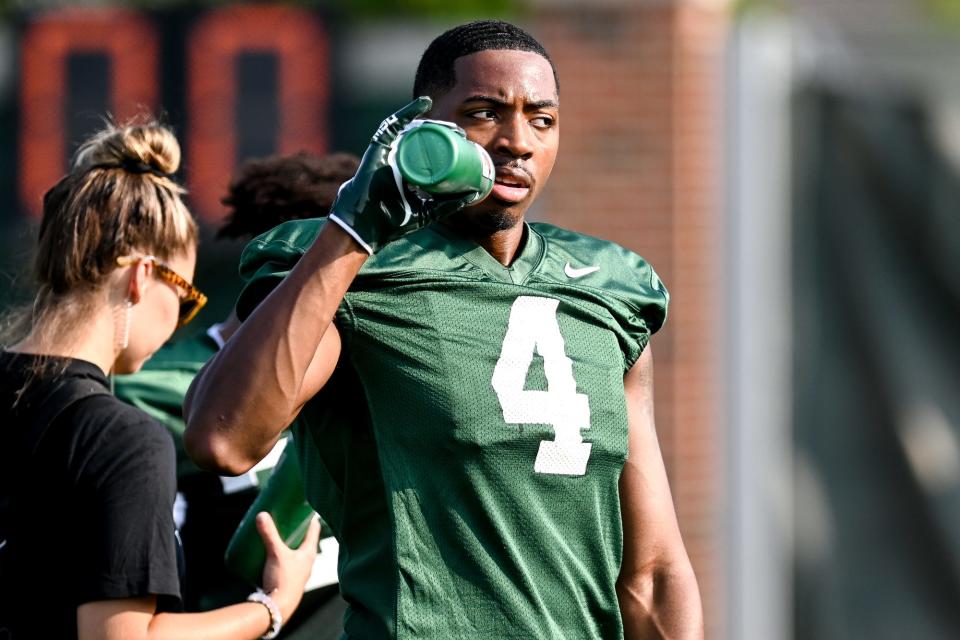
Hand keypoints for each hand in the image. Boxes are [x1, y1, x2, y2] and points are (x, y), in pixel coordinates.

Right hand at [256, 511, 321, 621]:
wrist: (278, 607)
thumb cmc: (283, 579)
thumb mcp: (276, 553)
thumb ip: (269, 534)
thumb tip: (261, 515)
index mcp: (309, 553)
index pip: (313, 530)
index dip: (309, 518)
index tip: (303, 507)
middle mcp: (306, 562)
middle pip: (303, 540)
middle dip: (295, 529)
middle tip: (285, 517)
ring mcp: (297, 572)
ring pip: (294, 552)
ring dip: (287, 543)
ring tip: (276, 533)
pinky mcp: (287, 579)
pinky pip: (285, 563)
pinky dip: (279, 555)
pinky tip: (269, 553)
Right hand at [328, 96, 478, 252]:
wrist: (369, 226)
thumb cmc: (394, 221)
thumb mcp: (429, 212)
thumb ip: (449, 204)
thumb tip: (474, 194)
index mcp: (409, 171)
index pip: (429, 152)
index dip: (446, 144)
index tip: (464, 141)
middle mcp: (399, 158)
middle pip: (423, 139)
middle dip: (443, 132)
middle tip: (461, 133)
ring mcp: (389, 152)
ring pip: (412, 130)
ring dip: (433, 123)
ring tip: (451, 126)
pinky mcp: (379, 147)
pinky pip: (393, 124)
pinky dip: (408, 112)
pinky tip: (424, 103)